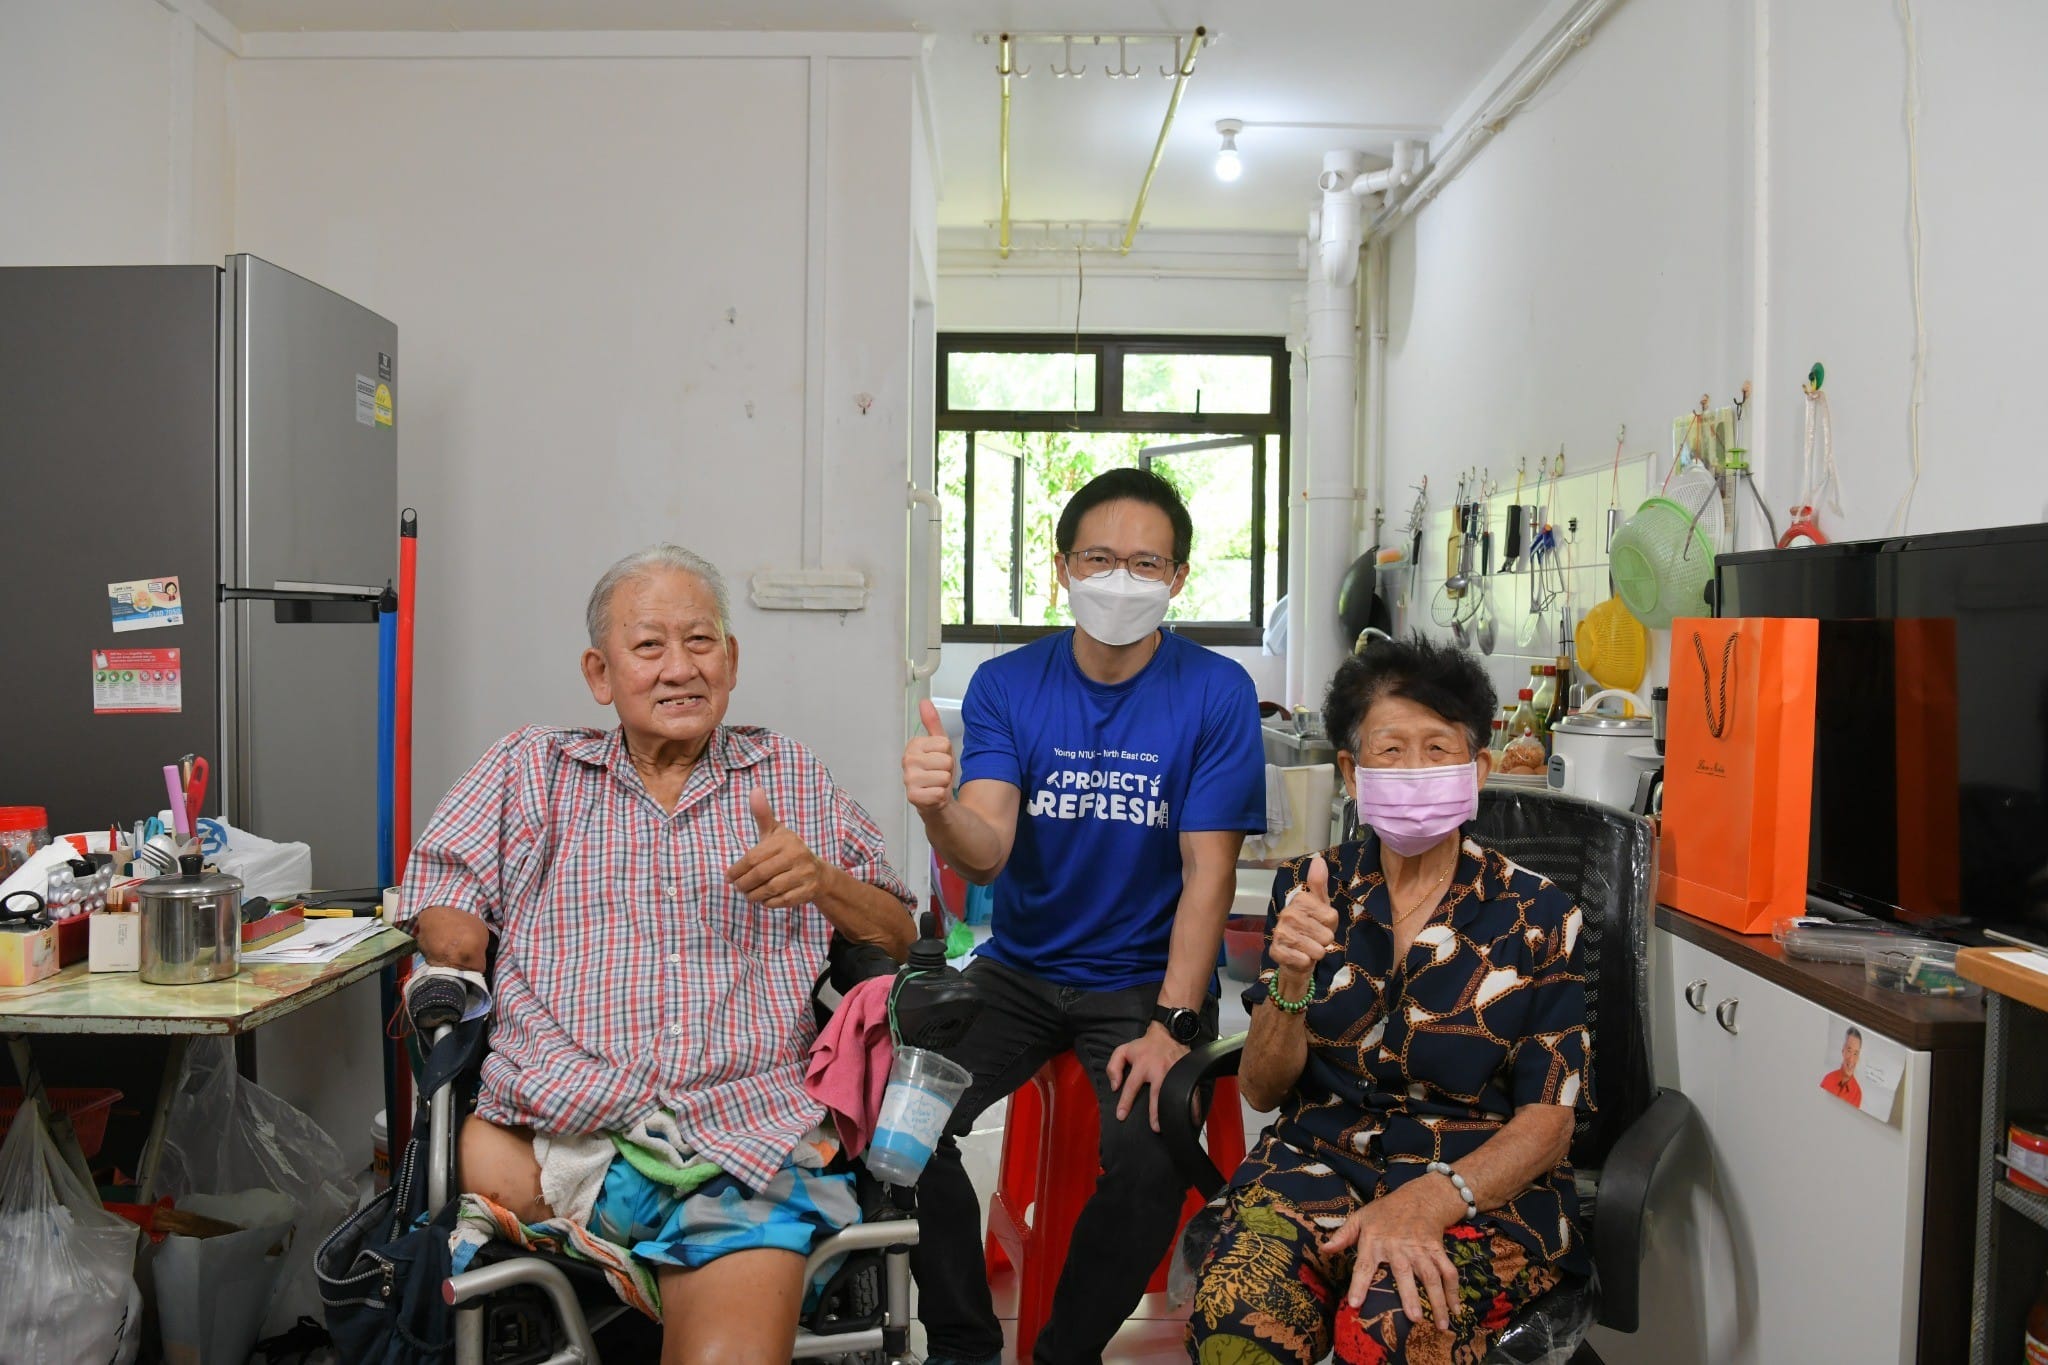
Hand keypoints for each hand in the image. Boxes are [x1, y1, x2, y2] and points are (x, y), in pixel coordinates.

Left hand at [725, 788, 828, 907]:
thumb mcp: (776, 832)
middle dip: (744, 883)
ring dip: (754, 894)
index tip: (728, 877)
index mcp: (786, 840)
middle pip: (761, 874)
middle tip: (737, 887)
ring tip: (747, 894)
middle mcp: (797, 855)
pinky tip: (763, 899)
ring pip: (770, 889)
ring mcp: (804, 874)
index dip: (737, 869)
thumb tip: (755, 790)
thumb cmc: (789, 850)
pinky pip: (782, 900)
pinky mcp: (808, 891)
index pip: (754, 857)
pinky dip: (769, 902)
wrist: (818, 873)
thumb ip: (763, 814)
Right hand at [903, 700, 956, 814]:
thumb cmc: (937, 771)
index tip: (938, 759)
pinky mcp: (913, 797)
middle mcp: (907, 760)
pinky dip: (940, 796)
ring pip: (943, 777)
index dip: (947, 754)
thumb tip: (924, 702)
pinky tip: (933, 795)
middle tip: (937, 774)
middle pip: (945, 761)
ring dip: (944, 783)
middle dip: (947, 770)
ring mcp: (908, 779)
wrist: (935, 798)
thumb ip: (932, 722)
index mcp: (913, 745)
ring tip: (935, 784)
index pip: (944, 744)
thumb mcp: (939, 744)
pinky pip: (939, 792)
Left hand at [1105, 1022, 1190, 1132]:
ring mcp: (1174, 1071)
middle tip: (1155, 1128)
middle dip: (1156, 1112)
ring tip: (1174, 1125)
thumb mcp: (1123, 1051)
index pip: (1131, 1086)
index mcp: (1142, 1064)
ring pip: (1174, 1092)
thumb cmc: (1145, 1046)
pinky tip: (1193, 1116)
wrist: (1169, 1033)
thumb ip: (1113, 1067)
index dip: (1125, 1102)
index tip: (1121, 1116)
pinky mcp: (1186, 1072)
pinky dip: (1193, 1103)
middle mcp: (1159, 1069)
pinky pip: (1190, 1089)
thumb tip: (1115, 1086)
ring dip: (1175, 1109)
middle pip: (1157, 1093)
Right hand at [1270, 855, 1339, 997]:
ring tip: (1309, 948)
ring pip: (1316, 949)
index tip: (1322, 923)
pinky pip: (1302, 960)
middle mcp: (1287, 914)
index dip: (1331, 924)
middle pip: (1326, 935)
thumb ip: (1319, 884)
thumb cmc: (1312, 927)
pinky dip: (1305, 962)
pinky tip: (1300, 957)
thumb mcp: (1321, 905)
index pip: (1331, 917)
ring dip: (1316, 953)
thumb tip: (1318, 859)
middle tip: (1315, 938)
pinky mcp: (1276, 951)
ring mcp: (1280, 933)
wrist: (1296, 955)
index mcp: (1299, 900)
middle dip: (1324, 941)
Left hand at [1321, 1182, 1461, 1329]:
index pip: (1365, 1265)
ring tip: (1440, 1324)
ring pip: (1431, 1275)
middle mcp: (1398, 1247)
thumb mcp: (1360, 1217)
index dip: (1359, 1284)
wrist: (1418, 1197)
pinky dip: (1454, 1291)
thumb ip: (1343, 1235)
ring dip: (1437, 1299)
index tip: (1356, 1304)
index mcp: (1374, 1240)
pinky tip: (1456, 1310)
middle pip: (1404, 1273)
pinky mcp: (1437, 1250)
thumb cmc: (1385, 1212)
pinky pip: (1448, 1271)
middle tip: (1413, 1318)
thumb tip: (1324, 1249)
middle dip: (1409, 1295)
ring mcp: (1421, 1249)